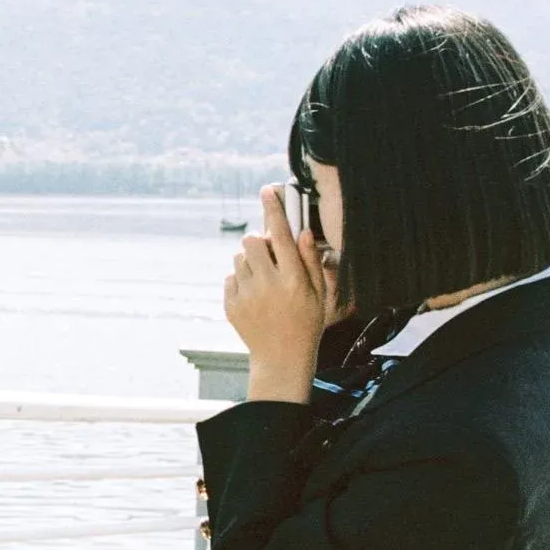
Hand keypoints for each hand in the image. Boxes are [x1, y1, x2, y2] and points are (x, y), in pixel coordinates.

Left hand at [225, 185, 332, 403]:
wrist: (281, 358)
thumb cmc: (306, 323)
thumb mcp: (319, 293)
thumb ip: (310, 261)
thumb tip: (302, 232)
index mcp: (293, 279)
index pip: (280, 235)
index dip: (274, 210)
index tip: (268, 191)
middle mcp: (268, 285)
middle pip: (251, 241)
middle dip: (259, 243)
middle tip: (270, 256)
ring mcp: (246, 295)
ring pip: (239, 259)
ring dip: (250, 263)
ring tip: (265, 282)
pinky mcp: (231, 304)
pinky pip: (230, 278)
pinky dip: (241, 281)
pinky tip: (255, 297)